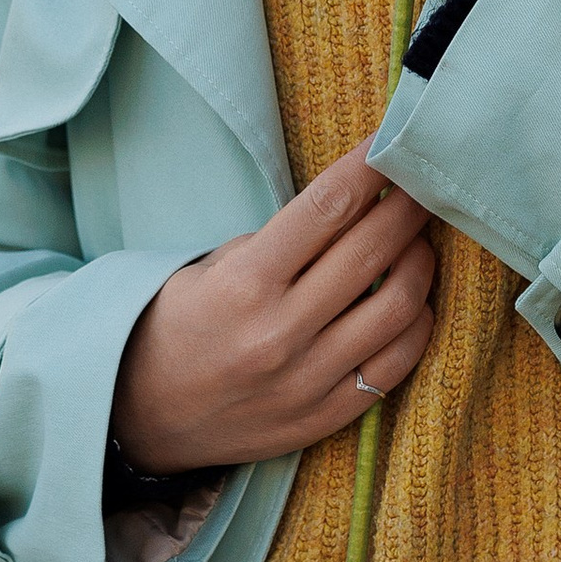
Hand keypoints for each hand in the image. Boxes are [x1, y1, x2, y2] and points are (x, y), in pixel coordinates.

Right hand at [111, 149, 436, 471]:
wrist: (139, 418)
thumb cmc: (176, 327)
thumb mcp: (207, 269)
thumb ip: (275, 243)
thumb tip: (349, 210)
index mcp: (245, 283)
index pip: (327, 208)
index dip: (369, 168)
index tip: (392, 143)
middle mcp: (281, 331)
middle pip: (372, 251)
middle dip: (408, 207)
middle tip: (422, 184)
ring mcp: (307, 380)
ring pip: (398, 308)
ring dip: (421, 262)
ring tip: (419, 242)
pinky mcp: (324, 417)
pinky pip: (395, 366)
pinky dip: (417, 324)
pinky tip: (413, 301)